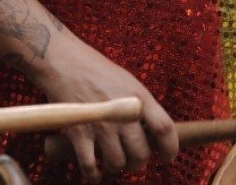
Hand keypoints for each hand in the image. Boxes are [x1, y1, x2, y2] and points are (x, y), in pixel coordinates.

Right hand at [34, 32, 178, 181]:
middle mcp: (123, 114)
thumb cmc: (97, 71)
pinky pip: (90, 166)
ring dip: (116, 166)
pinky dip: (93, 175)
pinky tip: (95, 173)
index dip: (170, 148)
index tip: (167, 157)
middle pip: (141, 153)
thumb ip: (141, 107)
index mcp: (139, 98)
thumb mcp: (128, 82)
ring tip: (111, 159)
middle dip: (138, 161)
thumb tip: (152, 134)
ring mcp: (102, 125)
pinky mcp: (80, 134)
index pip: (164, 129)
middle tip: (132, 159)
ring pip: (118, 163)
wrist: (65, 62)